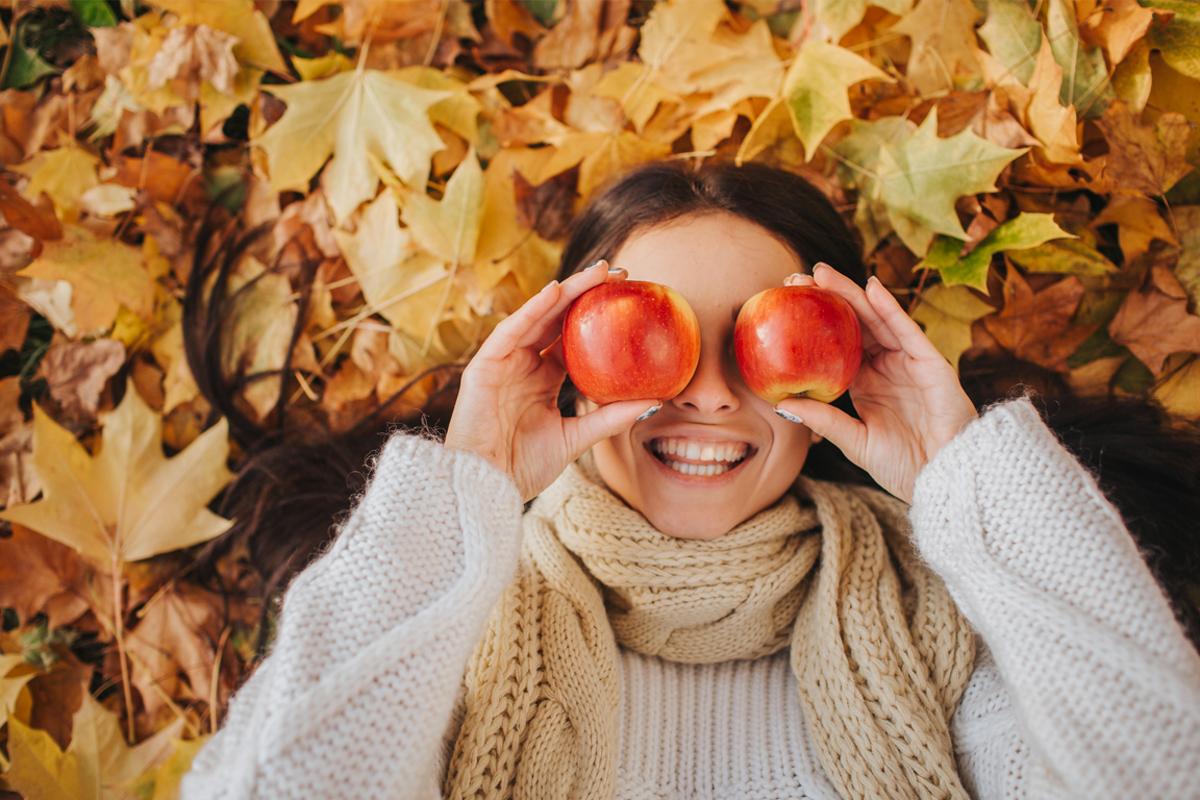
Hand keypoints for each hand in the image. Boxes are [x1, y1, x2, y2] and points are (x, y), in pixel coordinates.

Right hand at [444, 260, 660, 501]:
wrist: (487, 487)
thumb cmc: (524, 467)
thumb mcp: (576, 438)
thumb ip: (609, 418)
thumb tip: (655, 402)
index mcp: (542, 379)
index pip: (572, 339)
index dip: (597, 318)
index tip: (628, 300)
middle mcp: (523, 365)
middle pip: (556, 320)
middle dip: (585, 293)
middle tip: (619, 273)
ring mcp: (503, 363)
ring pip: (537, 317)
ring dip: (565, 292)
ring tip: (597, 273)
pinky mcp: (485, 366)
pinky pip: (510, 331)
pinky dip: (532, 310)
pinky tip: (555, 291)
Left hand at [775, 264, 977, 503]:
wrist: (943, 480)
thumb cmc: (902, 466)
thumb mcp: (853, 441)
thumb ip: (823, 420)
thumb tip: (782, 403)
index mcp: (866, 384)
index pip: (837, 345)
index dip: (815, 325)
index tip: (785, 307)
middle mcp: (887, 367)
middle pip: (854, 325)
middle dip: (828, 299)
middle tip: (795, 277)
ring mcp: (909, 362)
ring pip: (877, 320)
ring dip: (851, 294)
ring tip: (822, 273)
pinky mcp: (931, 363)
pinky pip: (907, 330)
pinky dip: (890, 307)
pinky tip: (871, 287)